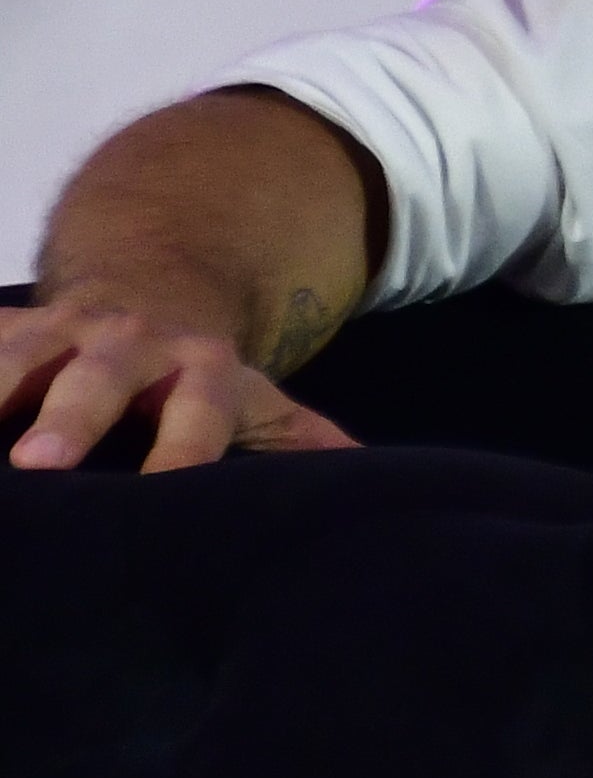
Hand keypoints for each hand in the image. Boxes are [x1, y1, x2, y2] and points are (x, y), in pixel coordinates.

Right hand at [0, 279, 351, 478]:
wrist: (146, 284)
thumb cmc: (196, 375)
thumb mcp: (252, 399)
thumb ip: (297, 441)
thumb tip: (372, 483)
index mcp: (197, 368)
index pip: (198, 413)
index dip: (185, 449)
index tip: (168, 492)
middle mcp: (126, 343)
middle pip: (98, 377)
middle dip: (69, 417)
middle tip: (36, 464)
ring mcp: (56, 330)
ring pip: (15, 353)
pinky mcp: (4, 325)